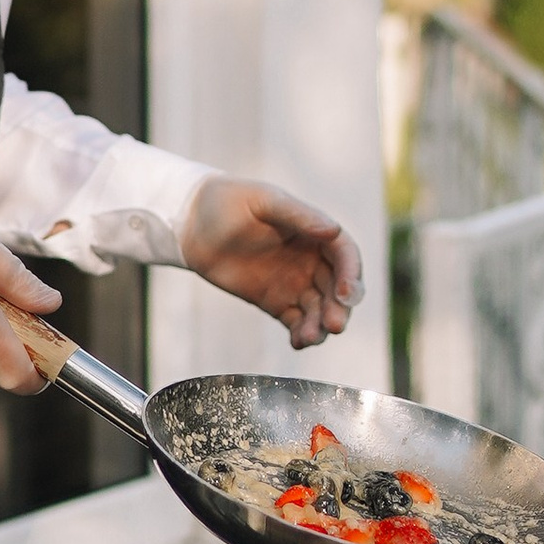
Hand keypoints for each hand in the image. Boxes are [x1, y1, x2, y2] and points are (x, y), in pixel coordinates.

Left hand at [178, 177, 362, 350]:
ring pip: (319, 310)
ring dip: (321, 326)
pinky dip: (301, 334)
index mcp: (314, 231)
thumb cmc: (230, 201)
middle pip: (337, 288)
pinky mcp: (274, 302)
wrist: (193, 224)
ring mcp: (293, 283)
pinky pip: (296, 322)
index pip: (344, 255)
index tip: (345, 293)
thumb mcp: (265, 202)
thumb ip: (298, 216)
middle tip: (335, 324)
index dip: (350, 274)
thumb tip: (333, 230)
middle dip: (339, 308)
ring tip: (310, 337)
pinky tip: (298, 342)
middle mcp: (310, 259)